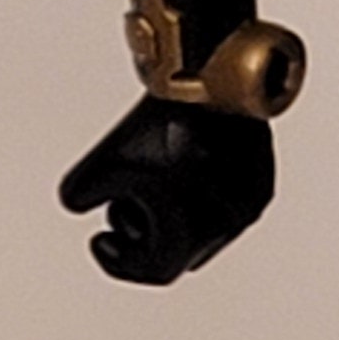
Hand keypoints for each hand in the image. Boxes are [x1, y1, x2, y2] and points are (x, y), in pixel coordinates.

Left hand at [57, 96, 274, 285]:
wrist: (206, 69)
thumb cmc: (158, 120)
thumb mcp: (100, 163)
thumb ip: (80, 196)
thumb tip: (78, 207)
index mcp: (203, 225)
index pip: (157, 270)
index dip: (119, 264)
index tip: (99, 241)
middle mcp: (236, 218)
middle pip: (178, 252)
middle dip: (143, 232)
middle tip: (121, 201)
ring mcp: (254, 196)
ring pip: (201, 229)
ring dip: (167, 213)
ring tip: (147, 176)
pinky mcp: (260, 173)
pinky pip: (221, 201)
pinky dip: (192, 194)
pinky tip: (173, 166)